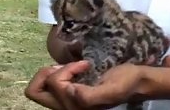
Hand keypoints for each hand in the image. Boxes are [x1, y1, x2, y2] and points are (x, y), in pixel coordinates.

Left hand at [45, 55, 169, 109]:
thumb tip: (70, 90)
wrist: (134, 82)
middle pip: (36, 91)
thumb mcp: (112, 89)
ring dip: (52, 72)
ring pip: (40, 87)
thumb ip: (90, 96)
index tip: (85, 65)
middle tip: (68, 66)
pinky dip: (56, 73)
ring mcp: (66, 101)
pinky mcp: (69, 94)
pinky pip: (49, 84)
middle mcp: (67, 107)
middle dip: (49, 73)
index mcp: (78, 107)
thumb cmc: (125, 83)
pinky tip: (71, 69)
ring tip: (71, 67)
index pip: (55, 85)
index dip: (68, 70)